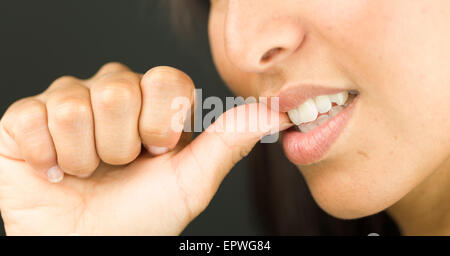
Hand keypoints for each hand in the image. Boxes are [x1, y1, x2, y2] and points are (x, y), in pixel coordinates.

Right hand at [0, 63, 289, 234]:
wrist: (91, 248)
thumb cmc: (143, 217)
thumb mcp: (191, 181)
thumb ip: (229, 142)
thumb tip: (275, 111)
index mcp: (151, 100)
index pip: (166, 78)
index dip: (162, 121)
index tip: (156, 152)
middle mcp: (109, 92)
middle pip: (118, 91)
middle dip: (121, 146)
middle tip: (118, 167)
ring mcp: (65, 102)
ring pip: (75, 106)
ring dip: (85, 157)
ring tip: (86, 172)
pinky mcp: (24, 120)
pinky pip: (31, 119)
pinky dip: (47, 159)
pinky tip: (54, 173)